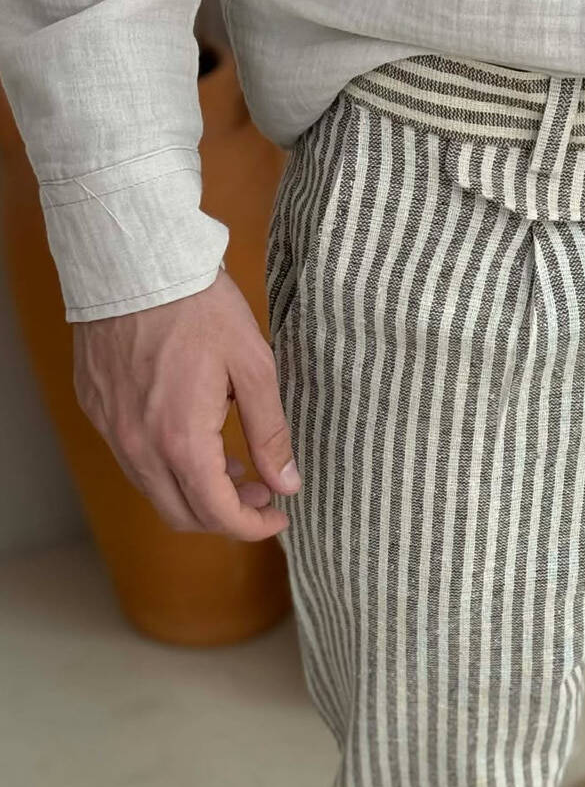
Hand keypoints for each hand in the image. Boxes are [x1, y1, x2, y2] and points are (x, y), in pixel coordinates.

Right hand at [72, 268, 298, 540]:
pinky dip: (166, 466)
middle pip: (182, 515)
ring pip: (154, 490)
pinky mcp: (97, 409)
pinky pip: (132, 459)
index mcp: (181, 442)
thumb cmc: (199, 307)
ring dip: (195, 492)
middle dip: (226, 516)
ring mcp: (111, 429)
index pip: (218, 515)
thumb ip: (270, 433)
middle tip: (260, 492)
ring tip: (232, 464)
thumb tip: (287, 484)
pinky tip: (191, 437)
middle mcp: (139, 446)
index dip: (253, 526)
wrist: (133, 260)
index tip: (278, 515)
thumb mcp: (254, 367)